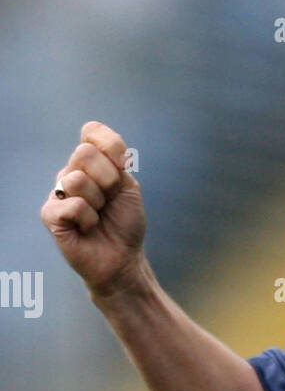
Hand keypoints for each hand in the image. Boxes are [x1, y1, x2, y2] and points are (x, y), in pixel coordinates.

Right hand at [40, 121, 146, 297]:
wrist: (123, 258)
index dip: (111, 147)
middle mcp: (71, 173)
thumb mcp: (128, 187)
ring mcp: (58, 192)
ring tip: (98, 217)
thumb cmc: (125, 224)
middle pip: (84, 153)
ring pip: (77, 180)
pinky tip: (86, 228)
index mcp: (91, 163)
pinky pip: (72, 205)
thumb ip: (114, 161)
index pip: (92, 132)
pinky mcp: (50, 214)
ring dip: (99, 203)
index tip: (122, 169)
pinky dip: (88, 219)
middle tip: (110, 200)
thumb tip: (90, 140)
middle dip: (108, 180)